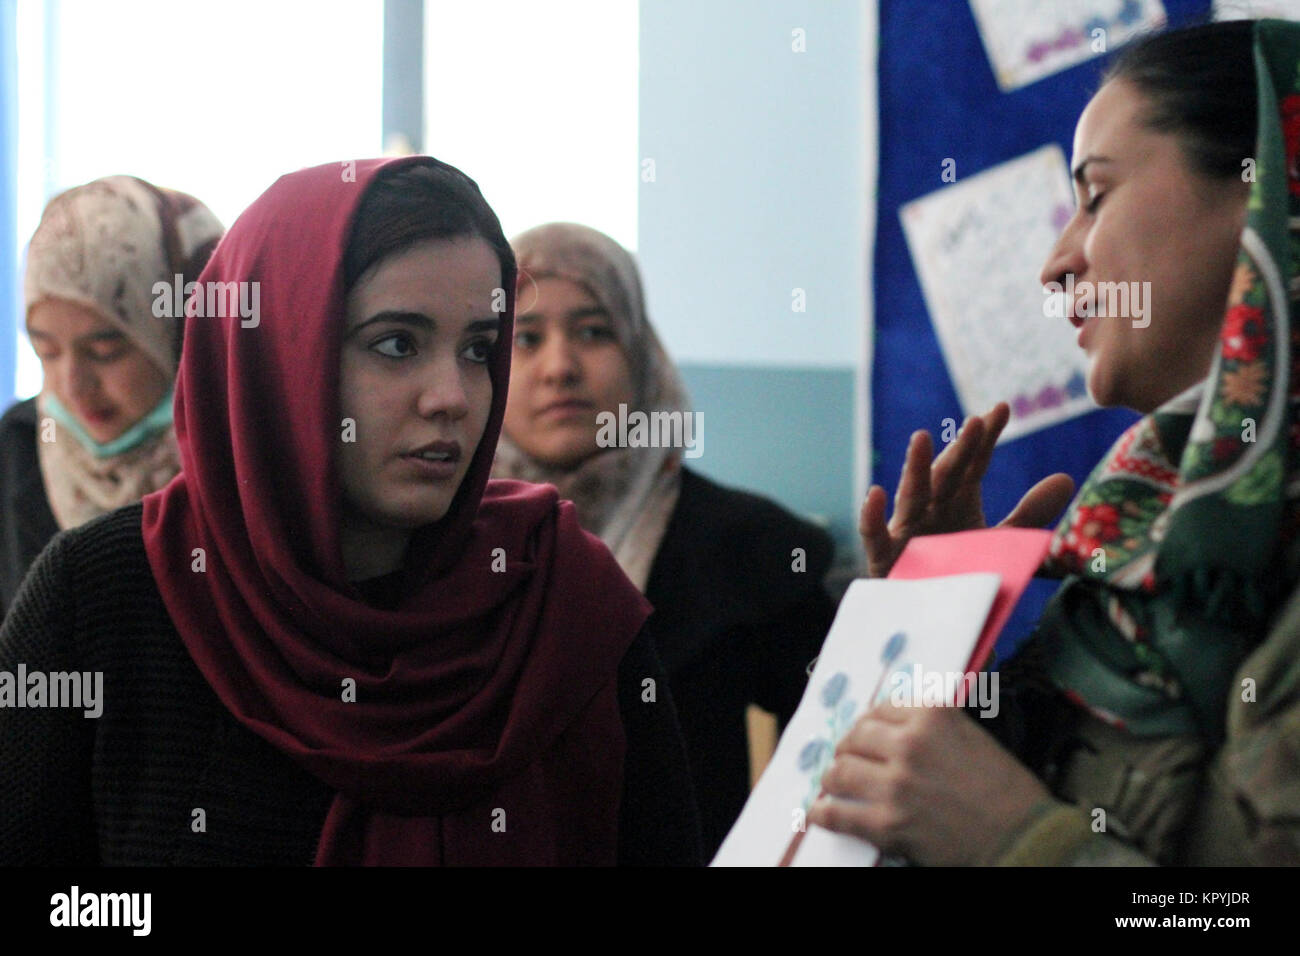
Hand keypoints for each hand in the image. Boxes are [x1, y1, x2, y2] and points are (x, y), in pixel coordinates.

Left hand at [805, 704, 1051, 865]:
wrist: (1022, 837)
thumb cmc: (1006, 789)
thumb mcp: (972, 736)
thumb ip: (932, 727)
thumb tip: (896, 728)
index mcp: (931, 717)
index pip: (880, 710)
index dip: (867, 723)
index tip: (863, 732)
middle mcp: (908, 745)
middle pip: (854, 738)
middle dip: (846, 749)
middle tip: (845, 757)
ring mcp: (895, 785)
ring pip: (840, 773)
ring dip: (833, 778)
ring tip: (833, 784)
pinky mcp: (887, 823)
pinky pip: (838, 814)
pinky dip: (824, 814)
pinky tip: (820, 813)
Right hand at [860, 403, 1074, 576]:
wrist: (934, 614)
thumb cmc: (962, 569)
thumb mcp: (1002, 540)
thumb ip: (1029, 512)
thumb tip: (1066, 479)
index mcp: (958, 499)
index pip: (973, 463)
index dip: (986, 438)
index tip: (1001, 409)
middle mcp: (933, 508)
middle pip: (947, 475)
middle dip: (959, 450)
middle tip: (974, 423)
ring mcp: (907, 530)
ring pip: (912, 496)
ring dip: (915, 468)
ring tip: (921, 438)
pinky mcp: (886, 558)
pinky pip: (876, 536)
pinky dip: (871, 516)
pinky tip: (875, 494)